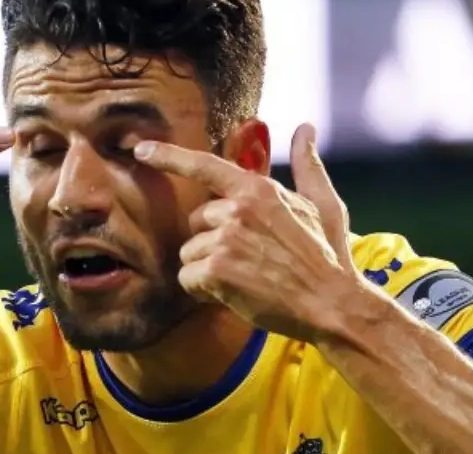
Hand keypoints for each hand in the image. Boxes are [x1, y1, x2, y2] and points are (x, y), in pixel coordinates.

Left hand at [132, 124, 359, 341]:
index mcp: (258, 189)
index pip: (205, 166)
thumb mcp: (323, 204)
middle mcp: (238, 209)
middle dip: (213, 243)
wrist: (331, 304)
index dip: (169, 156)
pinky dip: (203, 292)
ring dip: (208, 271)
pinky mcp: (217, 271)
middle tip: (249, 261)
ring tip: (245, 279)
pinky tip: (234, 294)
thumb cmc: (328, 256)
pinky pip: (187, 278)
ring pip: (189, 253)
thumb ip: (307, 165)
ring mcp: (226, 239)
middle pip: (196, 223)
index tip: (140, 150)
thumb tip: (306, 129)